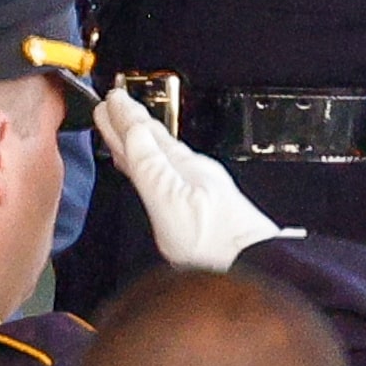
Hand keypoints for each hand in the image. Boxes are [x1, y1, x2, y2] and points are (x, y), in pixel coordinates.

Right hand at [96, 87, 298, 270]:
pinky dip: (155, 164)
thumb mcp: (170, 201)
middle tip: (115, 103)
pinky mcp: (205, 206)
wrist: (253, 267)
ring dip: (142, 141)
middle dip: (132, 123)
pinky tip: (154, 171)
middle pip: (155, 142)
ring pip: (162, 155)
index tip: (112, 98)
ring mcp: (201, 187)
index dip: (125, 117)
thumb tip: (132, 132)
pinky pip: (170, 173)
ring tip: (127, 131)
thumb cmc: (214, 242)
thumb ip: (150, 167)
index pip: (146, 135)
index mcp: (182, 167)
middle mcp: (193, 173)